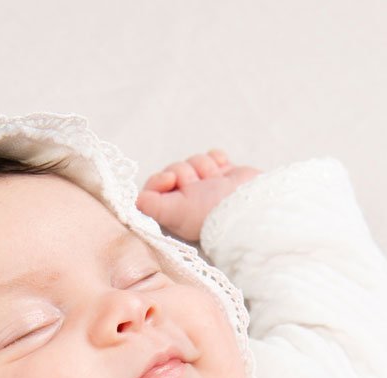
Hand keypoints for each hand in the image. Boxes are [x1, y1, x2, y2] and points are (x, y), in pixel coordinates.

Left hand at [136, 149, 260, 243]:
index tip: (170, 180)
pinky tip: (224, 171)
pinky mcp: (225, 174)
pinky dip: (218, 159)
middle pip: (175, 168)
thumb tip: (138, 199)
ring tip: (215, 182)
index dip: (159, 179)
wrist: (248, 206)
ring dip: (204, 167)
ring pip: (194, 160)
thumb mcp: (174, 213)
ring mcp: (207, 185)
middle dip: (187, 173)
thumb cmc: (210, 214)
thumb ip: (151, 206)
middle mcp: (188, 198)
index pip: (154, 186)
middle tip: (198, 187)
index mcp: (173, 210)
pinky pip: (214, 155)